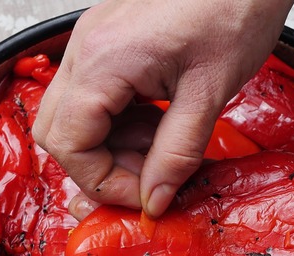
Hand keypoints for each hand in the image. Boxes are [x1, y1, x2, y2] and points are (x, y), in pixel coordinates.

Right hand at [34, 0, 293, 218]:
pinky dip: (120, 121)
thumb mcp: (209, 93)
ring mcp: (94, 42)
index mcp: (103, 61)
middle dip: (100, 165)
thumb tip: (154, 199)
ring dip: (112, 144)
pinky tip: (157, 123)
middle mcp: (86, 49)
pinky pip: (95, 95)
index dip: (103, 182)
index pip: (69, 144)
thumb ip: (176, 153)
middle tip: (147, 176)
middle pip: (59, 131)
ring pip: (74, 116)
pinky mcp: (110, 41)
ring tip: (160, 147)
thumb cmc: (234, 9)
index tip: (143, 196)